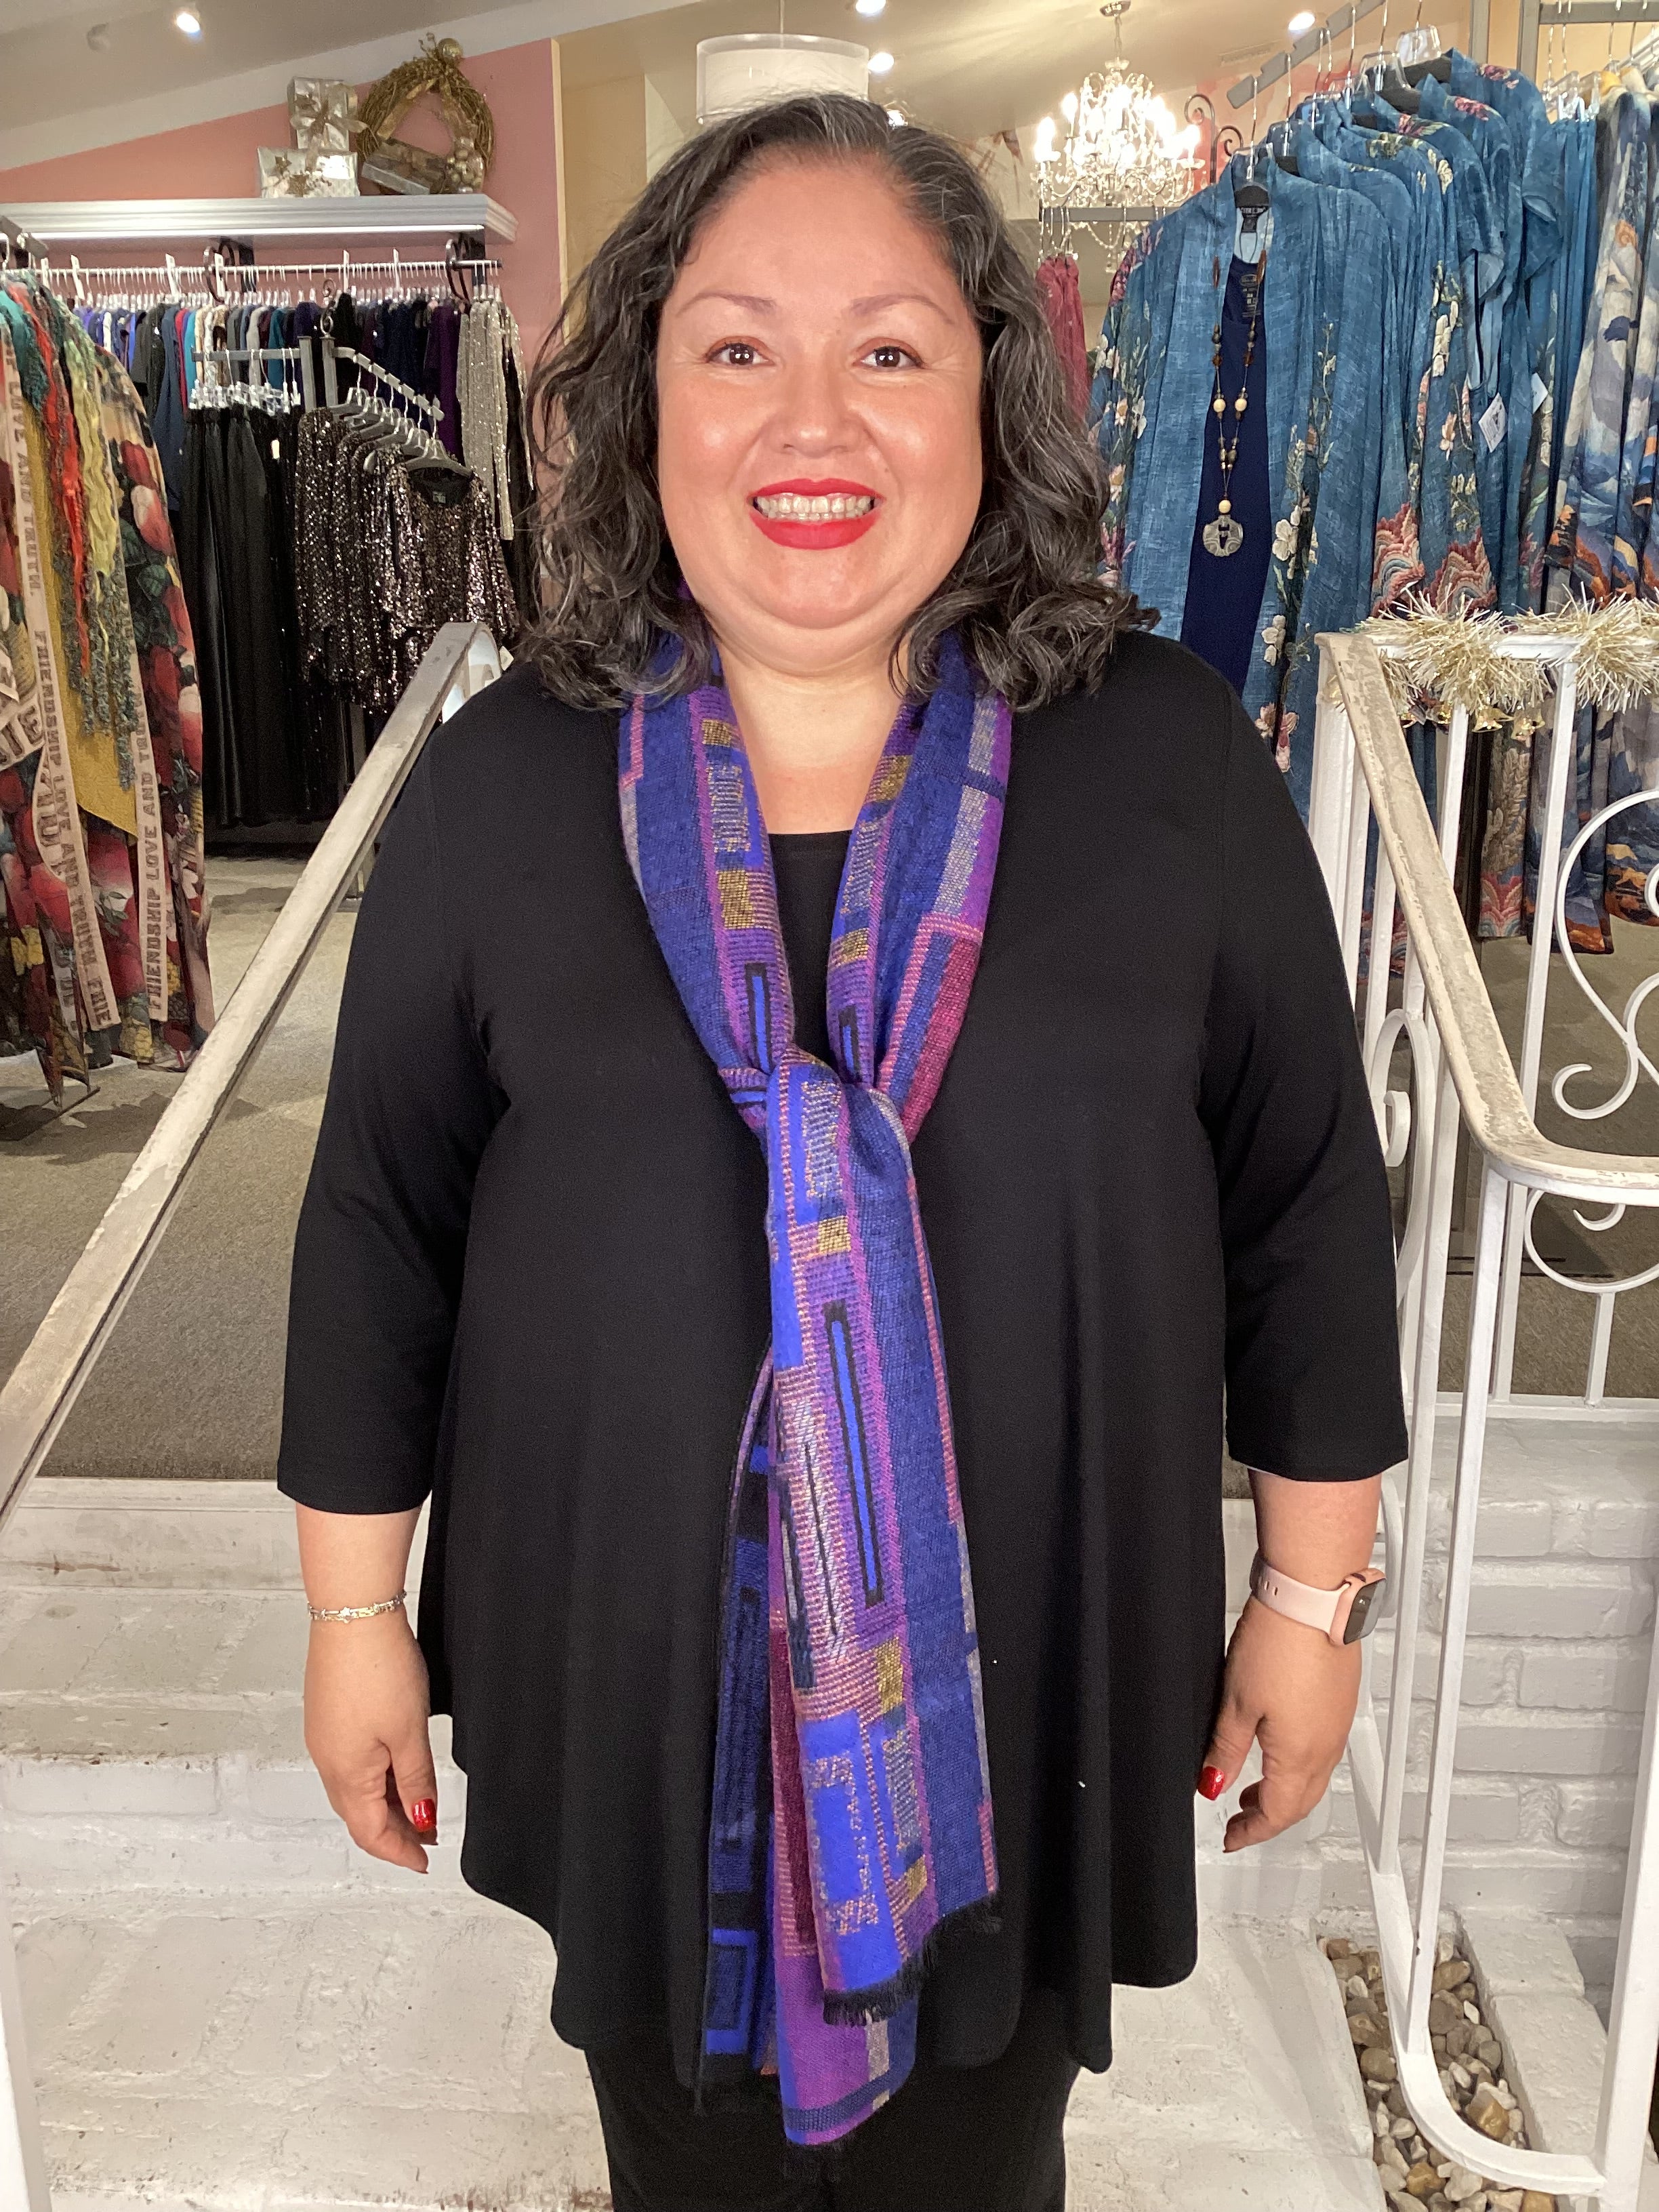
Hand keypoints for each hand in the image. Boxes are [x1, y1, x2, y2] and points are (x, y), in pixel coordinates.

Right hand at [304, 1609, 438, 1873]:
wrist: (353, 1613)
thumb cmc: (378, 1667)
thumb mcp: (410, 1732)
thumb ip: (416, 1780)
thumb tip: (421, 1820)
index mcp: (347, 1774)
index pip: (371, 1832)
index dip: (400, 1850)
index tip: (424, 1860)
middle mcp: (328, 1760)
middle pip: (360, 1814)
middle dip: (393, 1831)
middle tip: (427, 1836)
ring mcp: (325, 1736)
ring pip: (355, 1788)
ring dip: (385, 1803)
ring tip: (419, 1804)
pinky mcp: (328, 1714)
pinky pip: (350, 1762)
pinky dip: (375, 1776)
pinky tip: (396, 1767)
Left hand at [1199, 1596, 1360, 1851]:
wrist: (1312, 1599)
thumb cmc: (1278, 1644)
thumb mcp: (1235, 1704)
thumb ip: (1225, 1751)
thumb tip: (1212, 1786)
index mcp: (1299, 1756)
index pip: (1276, 1813)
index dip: (1250, 1830)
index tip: (1231, 1837)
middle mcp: (1326, 1746)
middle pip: (1300, 1802)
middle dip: (1269, 1816)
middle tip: (1240, 1818)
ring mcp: (1337, 1723)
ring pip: (1314, 1777)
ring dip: (1286, 1790)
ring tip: (1254, 1786)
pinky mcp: (1341, 1701)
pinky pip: (1323, 1749)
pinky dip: (1299, 1763)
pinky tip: (1279, 1746)